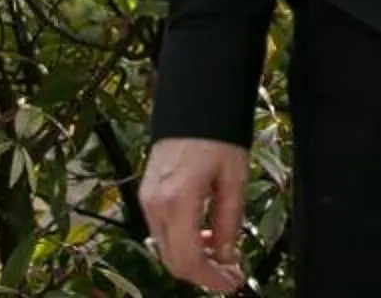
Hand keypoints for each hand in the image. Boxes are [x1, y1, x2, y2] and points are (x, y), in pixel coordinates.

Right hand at [137, 136, 248, 291]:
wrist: (193, 102)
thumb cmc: (216, 133)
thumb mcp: (233, 178)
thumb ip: (228, 222)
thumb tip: (226, 257)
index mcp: (178, 201)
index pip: (188, 261)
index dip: (210, 280)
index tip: (231, 283)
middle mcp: (155, 205)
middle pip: (172, 261)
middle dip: (202, 274)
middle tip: (230, 274)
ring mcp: (147, 199)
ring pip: (165, 248)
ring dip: (192, 258)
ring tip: (221, 253)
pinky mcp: (147, 194)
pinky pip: (161, 231)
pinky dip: (182, 241)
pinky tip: (203, 234)